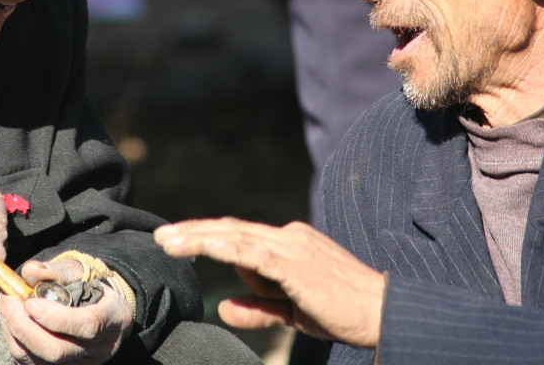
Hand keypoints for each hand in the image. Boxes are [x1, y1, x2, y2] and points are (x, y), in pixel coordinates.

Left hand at [0, 259, 133, 363]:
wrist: (100, 310)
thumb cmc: (90, 287)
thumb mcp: (81, 272)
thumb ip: (56, 271)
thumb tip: (29, 271)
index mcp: (112, 317)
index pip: (87, 325)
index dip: (56, 317)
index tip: (31, 302)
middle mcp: (99, 348)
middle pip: (58, 351)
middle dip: (26, 328)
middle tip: (7, 302)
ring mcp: (79, 363)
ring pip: (41, 361)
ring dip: (15, 334)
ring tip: (6, 306)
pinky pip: (32, 364)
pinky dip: (15, 342)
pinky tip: (10, 321)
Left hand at [155, 217, 384, 347]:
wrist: (382, 312)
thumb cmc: (342, 312)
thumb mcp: (292, 312)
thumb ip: (259, 307)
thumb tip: (223, 307)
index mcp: (290, 244)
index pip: (241, 237)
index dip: (209, 237)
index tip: (178, 241)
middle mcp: (289, 237)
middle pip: (233, 230)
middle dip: (195, 232)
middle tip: (162, 237)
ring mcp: (292, 245)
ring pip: (235, 236)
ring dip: (198, 237)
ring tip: (168, 241)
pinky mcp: (293, 261)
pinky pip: (250, 251)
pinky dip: (221, 247)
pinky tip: (197, 247)